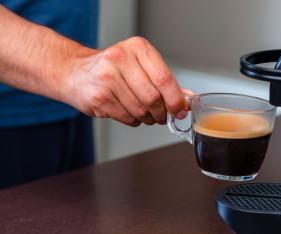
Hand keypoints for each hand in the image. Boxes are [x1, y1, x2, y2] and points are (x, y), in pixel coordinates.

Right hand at [64, 37, 192, 126]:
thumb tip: (188, 98)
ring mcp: (106, 78)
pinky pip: (127, 118)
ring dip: (148, 118)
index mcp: (137, 48)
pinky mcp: (98, 97)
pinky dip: (134, 120)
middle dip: (162, 112)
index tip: (179, 110)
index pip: (164, 78)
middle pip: (153, 97)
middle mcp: (120, 58)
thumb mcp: (141, 66)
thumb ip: (165, 81)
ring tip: (145, 114)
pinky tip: (129, 112)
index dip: (175, 99)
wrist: (74, 72)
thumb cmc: (112, 69)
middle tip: (162, 116)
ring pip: (141, 110)